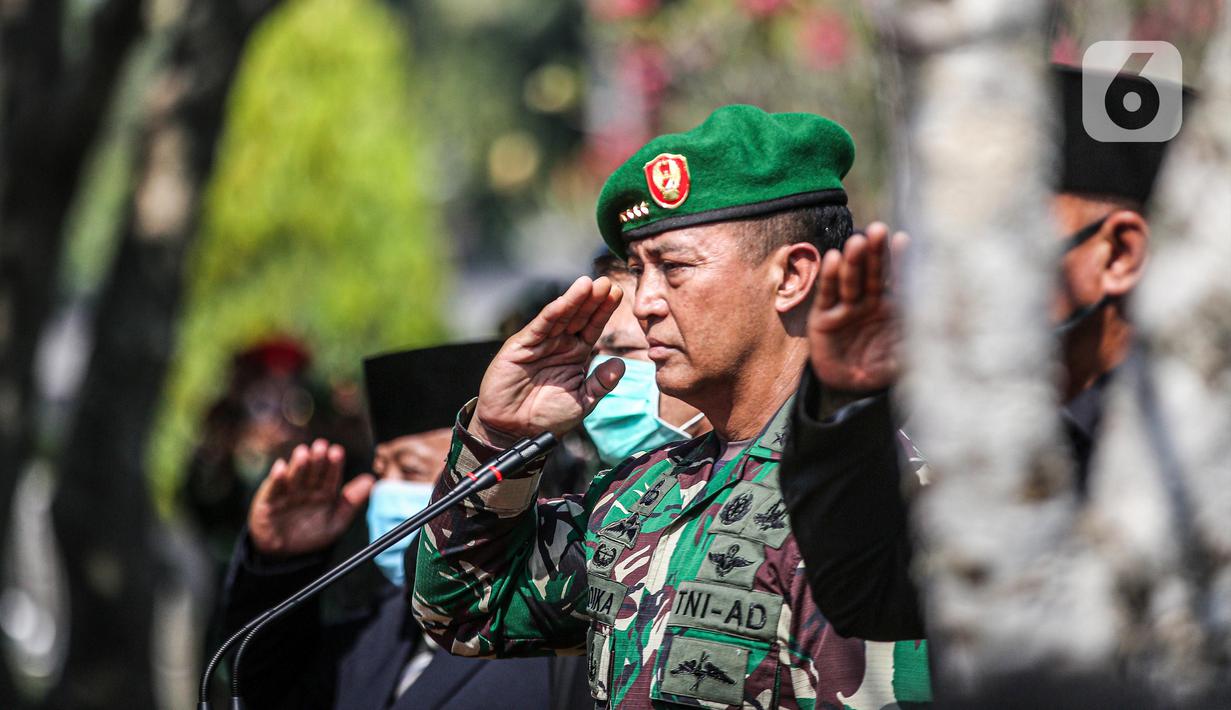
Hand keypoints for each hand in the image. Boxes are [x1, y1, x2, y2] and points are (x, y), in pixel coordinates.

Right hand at [247, 439, 374, 556]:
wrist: (285, 554)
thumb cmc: (312, 534)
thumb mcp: (336, 521)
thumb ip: (352, 502)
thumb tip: (372, 480)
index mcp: (324, 490)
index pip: (331, 474)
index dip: (334, 464)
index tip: (337, 452)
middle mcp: (306, 488)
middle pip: (313, 471)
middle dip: (317, 459)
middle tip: (321, 446)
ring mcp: (287, 493)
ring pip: (294, 476)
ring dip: (298, 465)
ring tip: (303, 453)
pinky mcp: (268, 500)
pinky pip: (272, 489)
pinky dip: (276, 478)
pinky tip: (281, 468)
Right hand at [471, 275, 625, 444]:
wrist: (515, 431)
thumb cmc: (547, 418)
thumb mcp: (582, 401)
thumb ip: (601, 383)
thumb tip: (620, 364)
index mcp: (576, 355)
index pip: (593, 327)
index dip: (604, 311)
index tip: (618, 294)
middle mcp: (559, 345)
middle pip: (579, 316)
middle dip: (592, 299)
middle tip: (606, 282)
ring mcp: (540, 343)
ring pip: (560, 317)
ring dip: (574, 300)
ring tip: (589, 283)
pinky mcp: (521, 346)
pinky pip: (539, 327)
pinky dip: (552, 313)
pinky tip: (564, 301)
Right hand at [808, 222, 908, 392]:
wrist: (849, 388)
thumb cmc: (880, 368)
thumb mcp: (905, 358)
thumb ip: (920, 344)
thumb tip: (946, 331)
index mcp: (892, 306)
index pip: (898, 279)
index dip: (901, 260)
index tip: (904, 239)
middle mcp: (870, 302)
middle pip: (874, 272)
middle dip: (876, 252)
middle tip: (879, 230)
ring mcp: (846, 307)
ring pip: (851, 280)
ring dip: (853, 261)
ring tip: (857, 242)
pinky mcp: (824, 316)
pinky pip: (828, 294)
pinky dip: (829, 277)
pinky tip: (832, 258)